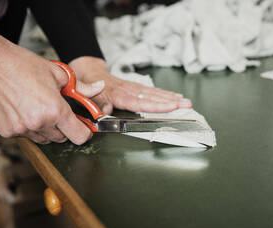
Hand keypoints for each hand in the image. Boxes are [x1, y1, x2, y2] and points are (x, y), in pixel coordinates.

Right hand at [0, 30, 103, 143]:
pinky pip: (27, 136)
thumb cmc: (22, 65)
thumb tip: (98, 88)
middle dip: (65, 128)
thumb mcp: (58, 74)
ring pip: (45, 139)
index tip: (84, 127)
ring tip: (40, 108)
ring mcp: (21, 129)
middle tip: (59, 111)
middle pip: (62, 138)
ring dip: (48, 129)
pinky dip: (30, 128)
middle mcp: (38, 123)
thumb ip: (81, 88)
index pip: (79, 136)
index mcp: (55, 110)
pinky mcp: (7, 131)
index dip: (85, 131)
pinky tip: (26, 111)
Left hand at [69, 57, 191, 114]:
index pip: (139, 102)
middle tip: (187, 105)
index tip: (170, 106)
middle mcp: (128, 90)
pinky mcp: (136, 87)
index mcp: (117, 94)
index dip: (155, 105)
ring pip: (155, 93)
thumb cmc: (87, 85)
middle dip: (171, 101)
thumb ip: (96, 103)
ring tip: (186, 102)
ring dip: (172, 98)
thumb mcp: (85, 94)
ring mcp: (133, 87)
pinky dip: (165, 93)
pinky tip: (176, 96)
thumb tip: (106, 111)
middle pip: (152, 97)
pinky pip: (152, 90)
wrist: (88, 71)